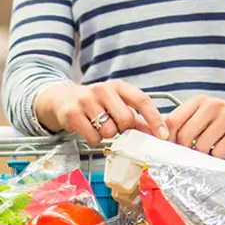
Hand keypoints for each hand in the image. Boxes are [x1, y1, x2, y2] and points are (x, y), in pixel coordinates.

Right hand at [35, 81, 168, 144]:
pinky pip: (93, 137)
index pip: (142, 100)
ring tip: (98, 126)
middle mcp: (102, 90)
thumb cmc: (94, 103)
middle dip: (123, 129)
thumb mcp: (115, 104)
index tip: (163, 135)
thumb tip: (157, 134)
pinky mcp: (72, 114)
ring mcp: (86, 101)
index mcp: (118, 86)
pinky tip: (88, 129)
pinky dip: (94, 139)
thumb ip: (136, 118)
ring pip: (109, 131)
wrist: (61, 99)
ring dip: (107, 134)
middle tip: (115, 126)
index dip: (155, 119)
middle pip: (126, 119)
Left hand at [165, 93, 224, 159]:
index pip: (172, 121)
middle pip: (184, 136)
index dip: (167, 139)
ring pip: (200, 146)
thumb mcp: (207, 114)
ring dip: (203, 155)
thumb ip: (188, 123)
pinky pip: (219, 151)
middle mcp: (212, 106)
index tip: (169, 149)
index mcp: (199, 101)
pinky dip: (217, 158)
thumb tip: (165, 141)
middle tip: (191, 155)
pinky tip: (221, 153)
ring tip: (210, 152)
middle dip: (184, 151)